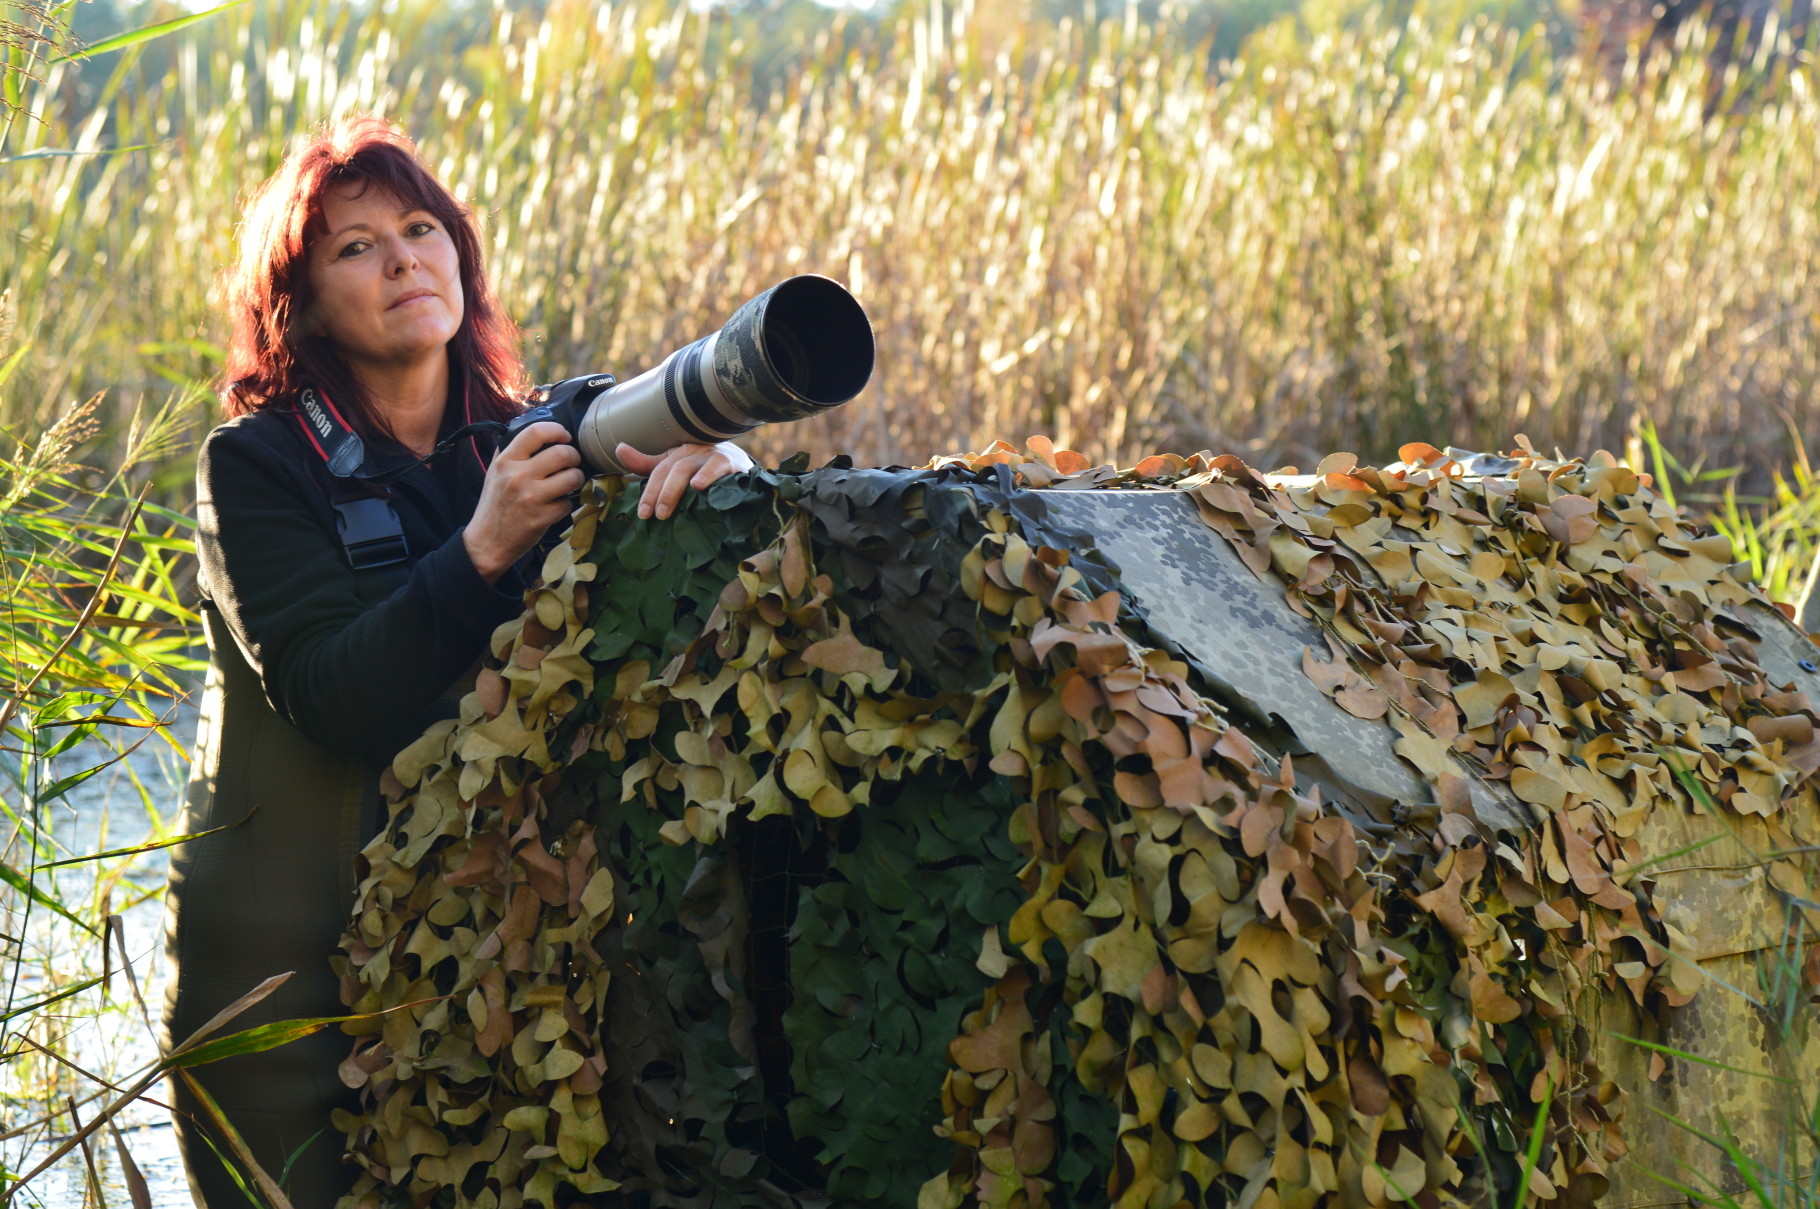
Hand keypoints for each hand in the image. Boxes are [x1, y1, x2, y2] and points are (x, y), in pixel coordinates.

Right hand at [463, 421, 584, 582]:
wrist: (487, 541)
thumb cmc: (495, 504)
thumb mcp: (495, 472)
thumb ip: (511, 451)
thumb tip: (536, 433)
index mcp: (506, 461)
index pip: (536, 432)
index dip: (557, 430)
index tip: (564, 436)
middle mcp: (518, 476)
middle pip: (562, 453)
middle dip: (574, 457)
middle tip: (572, 462)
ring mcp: (531, 498)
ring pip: (572, 477)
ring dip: (576, 479)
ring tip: (569, 482)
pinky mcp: (542, 518)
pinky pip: (568, 503)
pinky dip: (566, 504)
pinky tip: (557, 504)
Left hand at [616, 442, 754, 519]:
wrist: (741, 467)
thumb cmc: (703, 469)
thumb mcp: (674, 467)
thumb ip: (647, 464)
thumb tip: (619, 448)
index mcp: (678, 453)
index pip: (658, 470)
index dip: (649, 491)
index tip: (643, 514)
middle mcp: (693, 451)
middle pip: (671, 469)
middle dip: (660, 493)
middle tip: (656, 515)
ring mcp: (711, 455)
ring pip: (688, 467)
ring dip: (675, 488)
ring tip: (667, 508)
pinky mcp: (730, 462)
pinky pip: (717, 467)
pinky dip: (708, 476)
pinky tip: (699, 487)